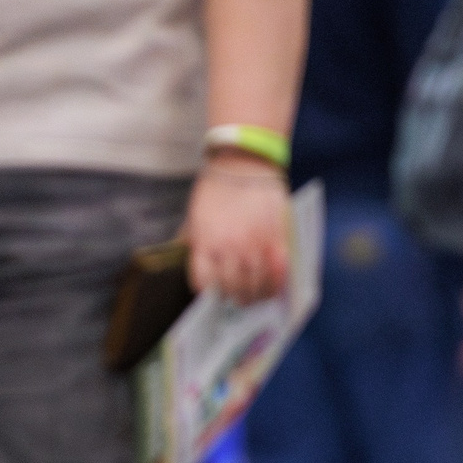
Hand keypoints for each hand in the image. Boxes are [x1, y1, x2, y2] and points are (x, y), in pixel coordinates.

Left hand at [185, 159, 290, 305]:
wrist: (245, 163)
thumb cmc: (216, 188)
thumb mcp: (194, 216)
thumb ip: (191, 240)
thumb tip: (185, 258)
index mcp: (204, 244)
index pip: (204, 284)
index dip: (209, 292)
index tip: (214, 293)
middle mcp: (229, 248)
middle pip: (231, 289)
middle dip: (232, 298)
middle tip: (236, 299)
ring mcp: (254, 245)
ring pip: (255, 286)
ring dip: (254, 296)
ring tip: (253, 297)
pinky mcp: (277, 239)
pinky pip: (278, 273)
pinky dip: (275, 285)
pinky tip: (271, 288)